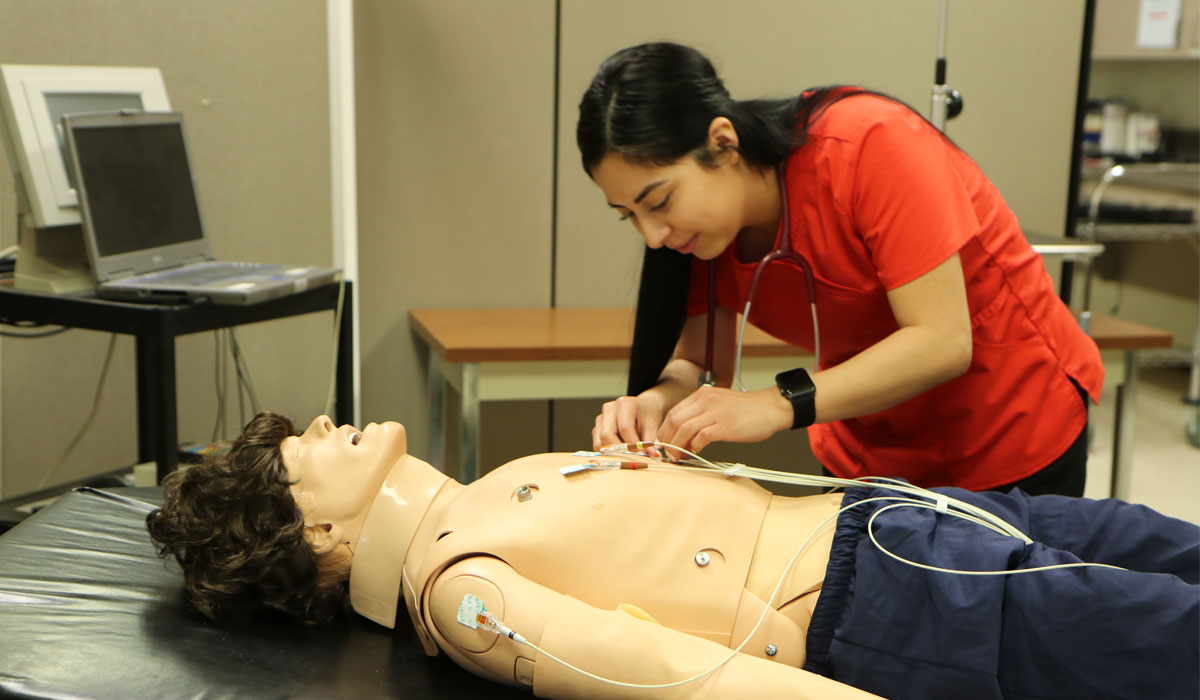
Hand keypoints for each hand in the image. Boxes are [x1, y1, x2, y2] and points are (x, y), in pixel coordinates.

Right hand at [592, 393, 666, 455]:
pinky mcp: (597, 428)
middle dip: (619, 450)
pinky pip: (598, 445)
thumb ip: (650, 440)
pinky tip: (621, 453)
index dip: (633, 444)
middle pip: (606, 435)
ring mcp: (601, 419)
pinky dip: (608, 452)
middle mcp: (609, 409)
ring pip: (599, 442)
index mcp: (624, 404)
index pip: (624, 428)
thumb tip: (651, 455)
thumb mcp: (653, 425)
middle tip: (633, 458)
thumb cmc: (648, 415)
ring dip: (612, 453)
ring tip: (627, 456)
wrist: (643, 408)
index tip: (642, 454)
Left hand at [657, 386, 792, 458]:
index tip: (664, 442)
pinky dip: (694, 446)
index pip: (674, 412)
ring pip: (683, 429)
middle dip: (666, 439)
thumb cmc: (748, 410)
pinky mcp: (724, 426)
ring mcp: (714, 413)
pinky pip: (701, 437)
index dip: (665, 430)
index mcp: (702, 395)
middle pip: (674, 420)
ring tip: (677, 456)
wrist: (771, 408)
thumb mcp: (719, 403)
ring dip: (677, 446)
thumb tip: (686, 435)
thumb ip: (702, 414)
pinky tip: (696, 451)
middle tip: (668, 452)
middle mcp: (705, 401)